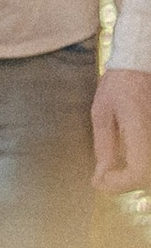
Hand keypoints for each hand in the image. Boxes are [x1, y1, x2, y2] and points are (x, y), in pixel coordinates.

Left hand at [94, 67, 150, 189]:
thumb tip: (101, 175)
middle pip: (148, 177)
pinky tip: (127, 159)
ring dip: (134, 176)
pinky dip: (140, 166)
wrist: (141, 64)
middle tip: (104, 176)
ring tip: (114, 168)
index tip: (100, 179)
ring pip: (149, 171)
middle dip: (125, 183)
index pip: (139, 171)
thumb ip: (104, 146)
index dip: (120, 184)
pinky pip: (149, 158)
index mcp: (141, 128)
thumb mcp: (102, 113)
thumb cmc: (120, 84)